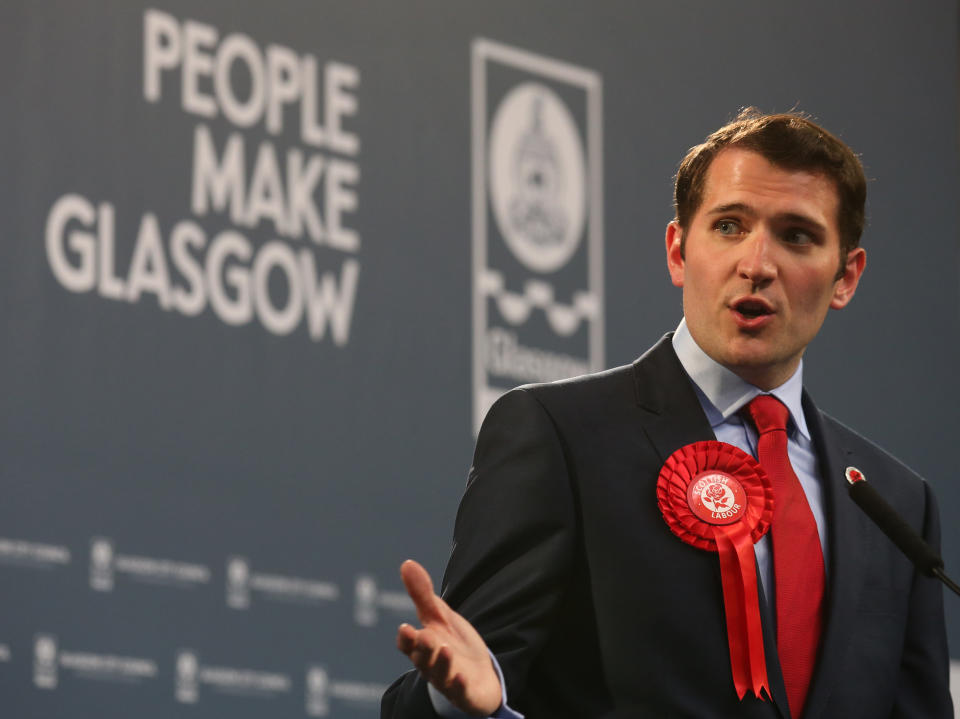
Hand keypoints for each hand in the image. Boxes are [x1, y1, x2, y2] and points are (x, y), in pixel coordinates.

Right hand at [396, 559, 501, 715]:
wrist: (478, 675)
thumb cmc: (453, 644)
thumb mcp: (439, 617)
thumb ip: (422, 594)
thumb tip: (406, 563)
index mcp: (422, 647)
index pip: (408, 644)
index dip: (406, 639)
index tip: (405, 628)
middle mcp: (431, 666)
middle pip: (423, 658)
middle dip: (423, 647)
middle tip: (425, 636)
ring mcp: (448, 681)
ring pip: (440, 675)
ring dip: (441, 664)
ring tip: (445, 649)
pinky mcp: (465, 694)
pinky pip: (460, 693)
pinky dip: (460, 686)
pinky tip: (462, 678)